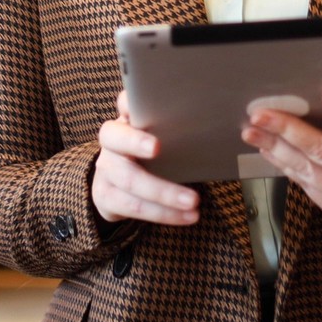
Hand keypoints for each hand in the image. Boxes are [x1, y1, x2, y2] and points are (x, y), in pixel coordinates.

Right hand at [93, 90, 199, 225]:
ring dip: (162, 193)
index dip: (131, 104)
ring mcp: (105, 170)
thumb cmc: (153, 154)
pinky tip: (187, 217)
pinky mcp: (106, 196)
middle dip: (137, 142)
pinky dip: (163, 214)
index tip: (146, 117)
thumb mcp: (163, 137)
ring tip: (193, 201)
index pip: (124, 104)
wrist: (120, 184)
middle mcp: (110, 142)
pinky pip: (133, 207)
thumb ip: (176, 126)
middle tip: (158, 148)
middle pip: (115, 139)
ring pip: (128, 180)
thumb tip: (215, 118)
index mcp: (126, 120)